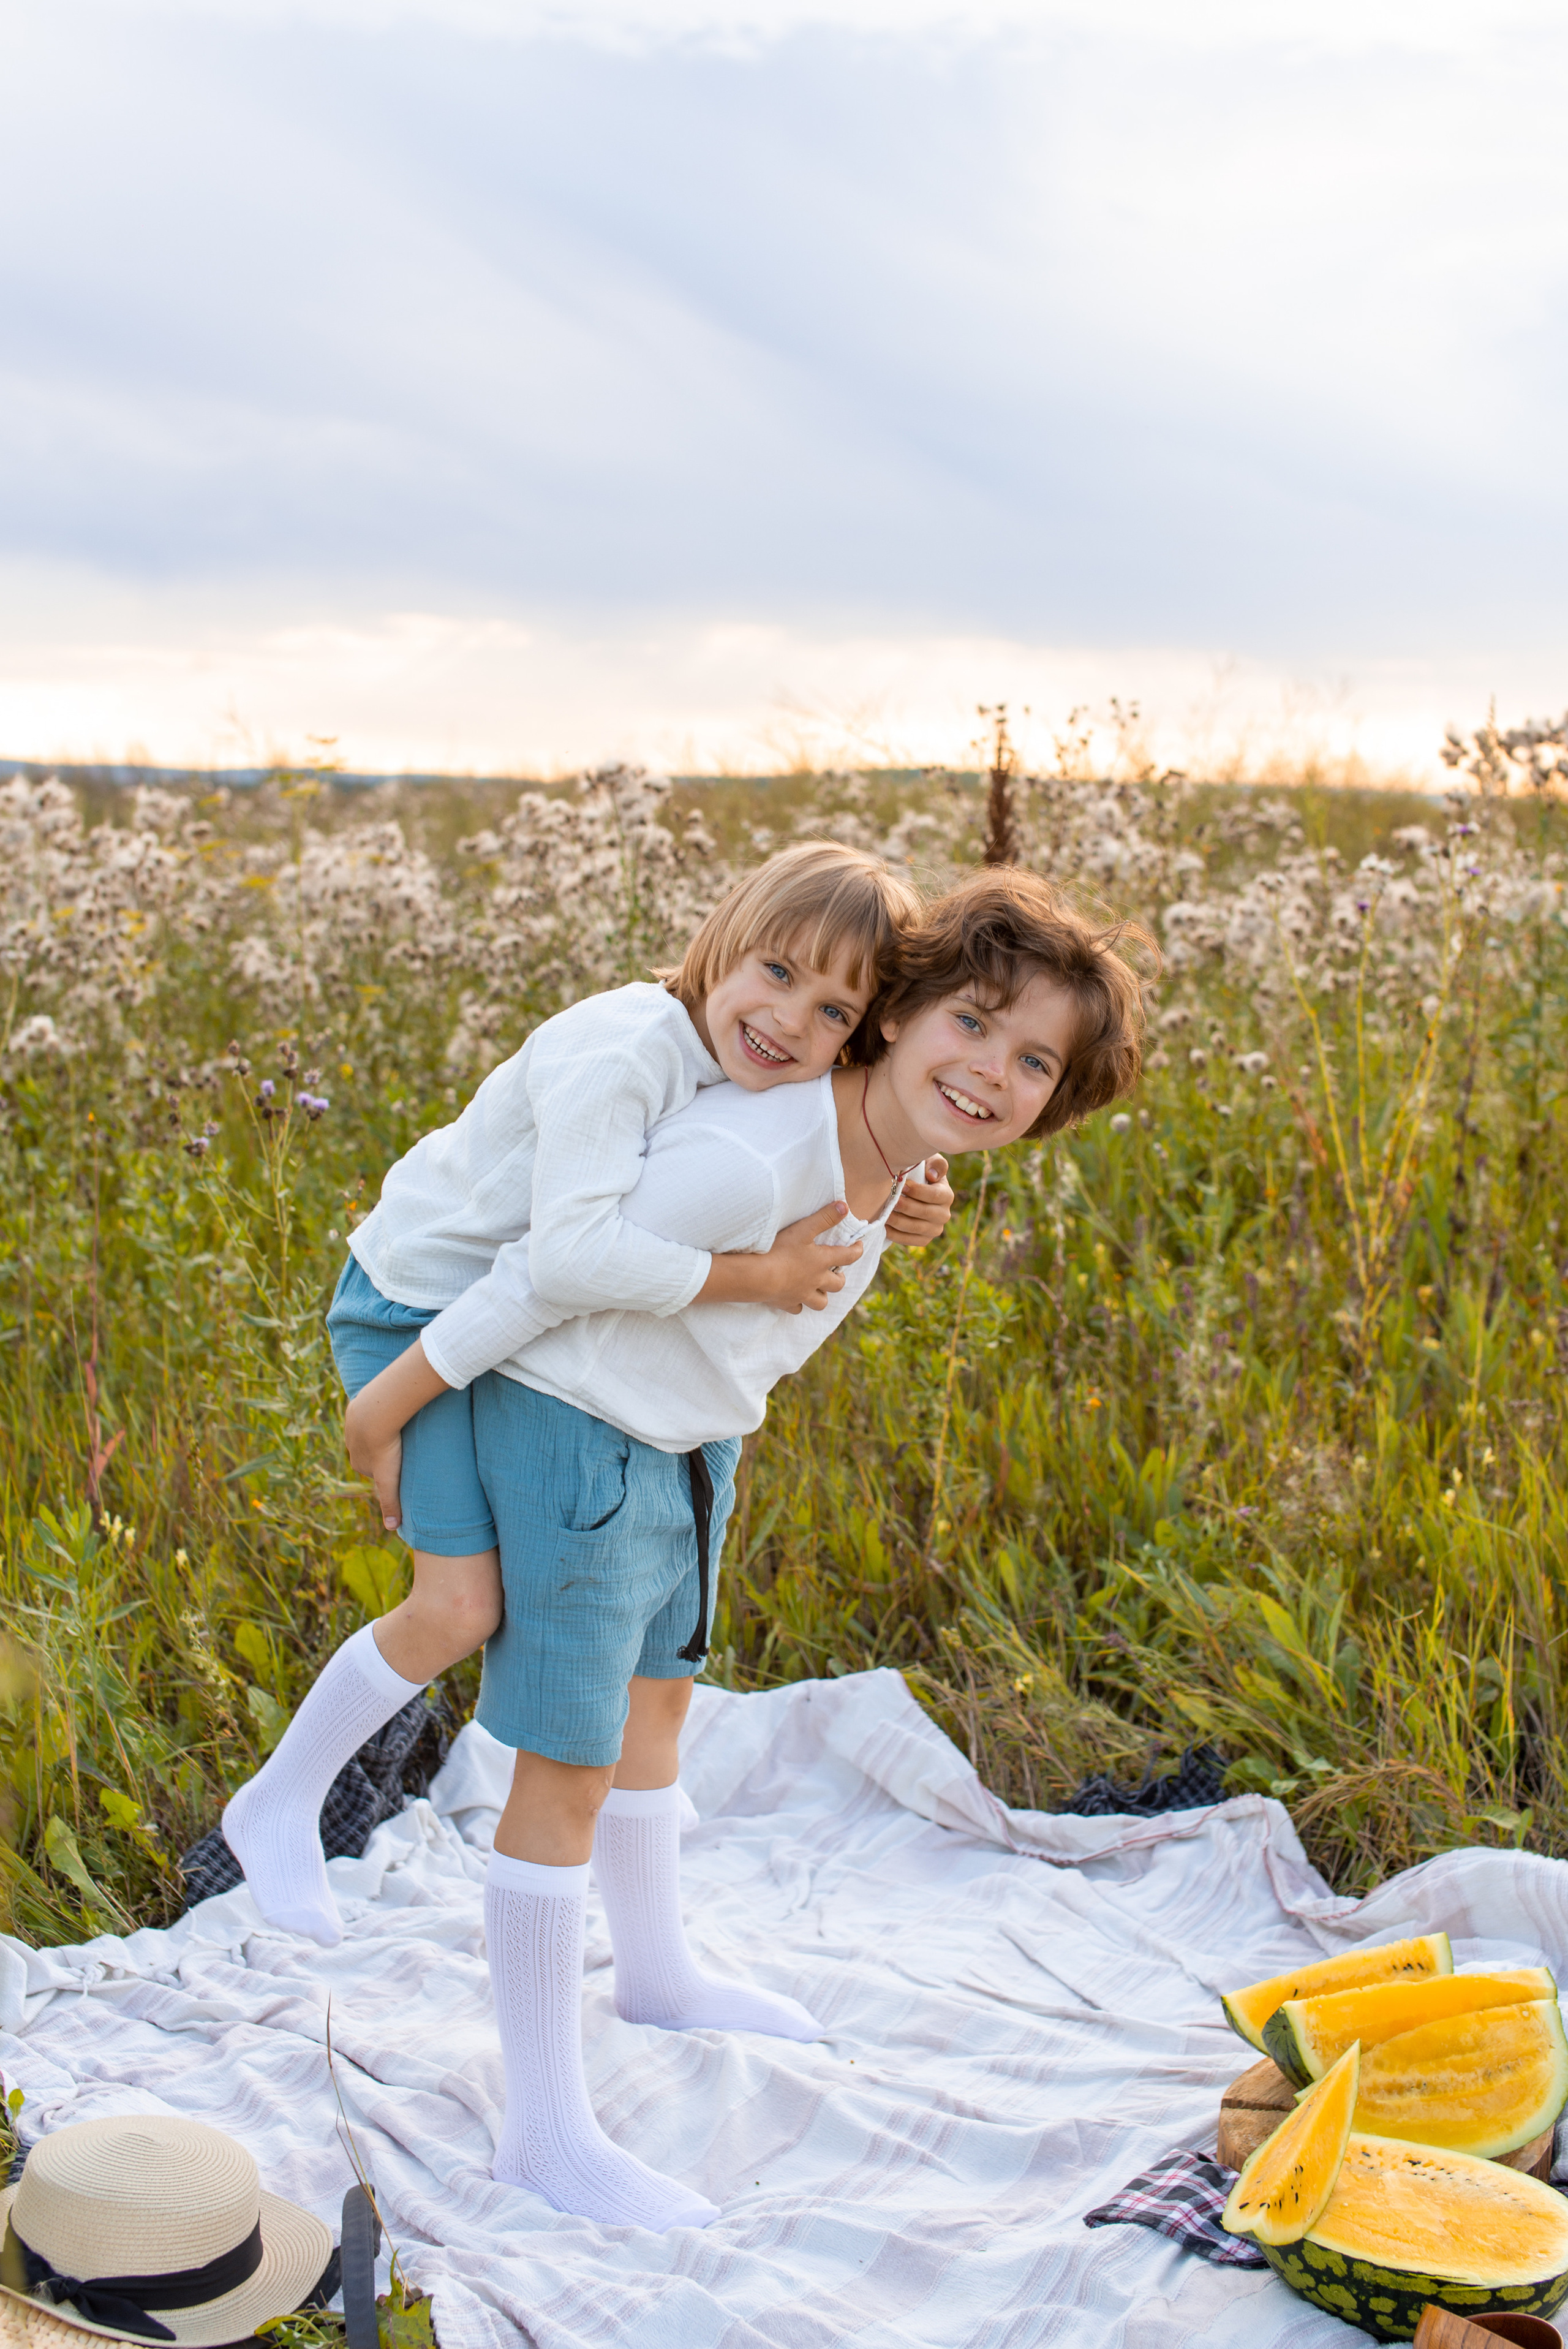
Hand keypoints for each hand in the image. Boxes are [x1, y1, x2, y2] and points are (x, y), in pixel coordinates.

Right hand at [344, 1393, 405, 1530]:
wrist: (375, 1414)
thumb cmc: (385, 1449)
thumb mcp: (389, 1480)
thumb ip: (390, 1503)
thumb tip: (392, 1528)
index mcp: (358, 1463)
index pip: (375, 1468)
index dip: (389, 1466)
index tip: (403, 1462)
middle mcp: (351, 1445)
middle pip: (373, 1449)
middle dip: (386, 1448)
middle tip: (405, 1444)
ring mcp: (353, 1425)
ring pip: (372, 1429)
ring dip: (384, 1429)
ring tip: (403, 1427)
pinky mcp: (358, 1406)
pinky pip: (371, 1410)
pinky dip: (380, 1412)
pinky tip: (392, 1410)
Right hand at [701, 1201, 863, 1313]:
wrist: (758, 1276)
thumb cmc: (780, 1250)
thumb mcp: (803, 1229)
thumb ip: (824, 1217)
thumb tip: (845, 1206)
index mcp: (821, 1261)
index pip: (848, 1256)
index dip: (856, 1251)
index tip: (858, 1246)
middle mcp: (816, 1280)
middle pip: (837, 1285)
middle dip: (839, 1279)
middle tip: (837, 1273)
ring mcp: (801, 1294)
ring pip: (820, 1302)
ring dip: (822, 1296)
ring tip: (819, 1289)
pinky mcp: (786, 1303)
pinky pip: (797, 1308)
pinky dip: (798, 1304)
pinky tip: (795, 1298)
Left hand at [885, 1156, 952, 1248]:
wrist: (913, 1192)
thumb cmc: (920, 1174)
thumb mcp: (929, 1162)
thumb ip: (935, 1164)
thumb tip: (932, 1176)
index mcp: (946, 1195)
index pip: (934, 1195)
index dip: (917, 1191)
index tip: (902, 1186)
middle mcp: (944, 1215)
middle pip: (924, 1213)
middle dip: (906, 1207)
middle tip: (891, 1201)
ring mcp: (935, 1229)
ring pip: (916, 1228)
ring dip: (898, 1221)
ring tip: (885, 1214)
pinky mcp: (924, 1239)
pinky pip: (910, 1240)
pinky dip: (896, 1234)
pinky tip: (885, 1226)